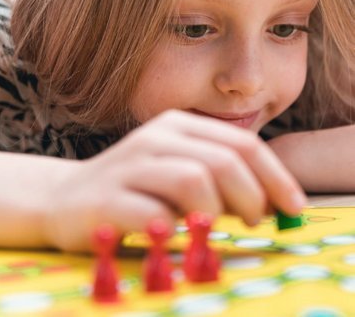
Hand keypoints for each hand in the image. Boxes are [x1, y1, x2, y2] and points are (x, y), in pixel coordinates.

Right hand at [44, 110, 305, 250]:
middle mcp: (154, 137)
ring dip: (214, 211)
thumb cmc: (132, 185)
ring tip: (211, 226)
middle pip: (224, 161)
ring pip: (193, 180)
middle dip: (252, 196)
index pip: (242, 144)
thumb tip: (269, 199)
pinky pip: (155, 214)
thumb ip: (218, 175)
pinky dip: (174, 229)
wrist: (65, 197)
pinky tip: (172, 233)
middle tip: (254, 221)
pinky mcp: (107, 198)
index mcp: (176, 125)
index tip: (293, 207)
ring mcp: (129, 165)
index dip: (275, 177)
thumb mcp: (177, 168)